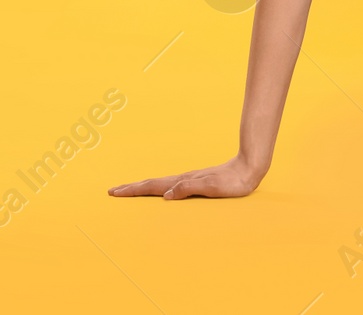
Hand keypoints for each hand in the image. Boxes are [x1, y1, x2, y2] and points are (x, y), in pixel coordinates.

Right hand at [108, 155, 263, 199]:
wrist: (249, 168)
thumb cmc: (232, 182)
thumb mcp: (211, 187)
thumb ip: (189, 189)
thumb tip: (167, 195)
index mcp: (183, 182)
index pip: (153, 186)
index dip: (134, 190)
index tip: (115, 191)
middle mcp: (183, 180)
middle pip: (153, 183)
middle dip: (132, 188)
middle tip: (113, 191)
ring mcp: (189, 180)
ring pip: (160, 183)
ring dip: (143, 187)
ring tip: (130, 189)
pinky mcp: (196, 181)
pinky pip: (171, 185)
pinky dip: (159, 188)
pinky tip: (161, 191)